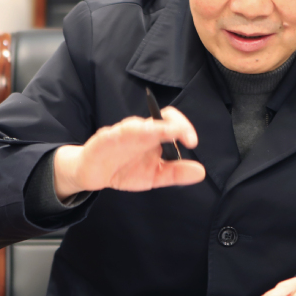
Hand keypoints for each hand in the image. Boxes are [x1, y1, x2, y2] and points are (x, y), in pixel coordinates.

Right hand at [52, 106, 204, 197]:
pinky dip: (124, 133)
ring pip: (137, 125)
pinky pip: (115, 133)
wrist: (95, 174)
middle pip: (159, 119)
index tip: (193, 143)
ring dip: (152, 128)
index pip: (172, 123)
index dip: (184, 128)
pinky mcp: (105, 138)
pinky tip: (130, 136)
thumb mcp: (155, 176)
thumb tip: (201, 172)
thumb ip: (176, 173)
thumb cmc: (126, 169)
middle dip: (174, 125)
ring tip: (166, 133)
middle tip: (187, 138)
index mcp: (154, 137)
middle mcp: (141, 131)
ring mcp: (122, 133)